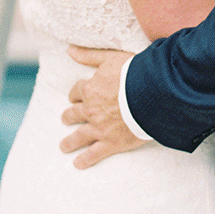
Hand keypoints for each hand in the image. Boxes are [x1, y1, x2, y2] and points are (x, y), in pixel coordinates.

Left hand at [60, 47, 145, 168]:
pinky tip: (77, 163)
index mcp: (90, 89)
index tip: (75, 97)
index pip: (77, 92)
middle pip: (74, 114)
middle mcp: (91, 110)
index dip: (75, 94)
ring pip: (79, 136)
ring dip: (69, 142)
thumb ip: (88, 55)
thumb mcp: (109, 57)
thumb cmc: (133, 72)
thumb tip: (69, 50)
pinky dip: (84, 160)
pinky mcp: (111, 143)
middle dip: (69, 116)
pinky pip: (93, 154)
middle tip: (66, 118)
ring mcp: (100, 128)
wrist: (151, 92)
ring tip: (63, 146)